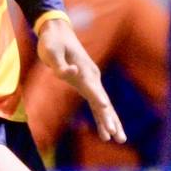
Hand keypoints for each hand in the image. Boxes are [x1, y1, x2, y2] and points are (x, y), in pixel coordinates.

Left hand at [36, 17, 125, 144]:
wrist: (58, 31)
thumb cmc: (52, 42)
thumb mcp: (50, 51)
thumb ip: (60, 65)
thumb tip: (72, 72)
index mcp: (83, 70)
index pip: (92, 88)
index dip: (98, 98)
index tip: (105, 108)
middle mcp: (92, 77)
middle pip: (103, 101)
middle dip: (110, 119)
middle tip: (118, 136)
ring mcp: (92, 80)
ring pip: (104, 105)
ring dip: (111, 121)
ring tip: (119, 139)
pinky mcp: (88, 83)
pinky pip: (97, 104)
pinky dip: (103, 117)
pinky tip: (106, 132)